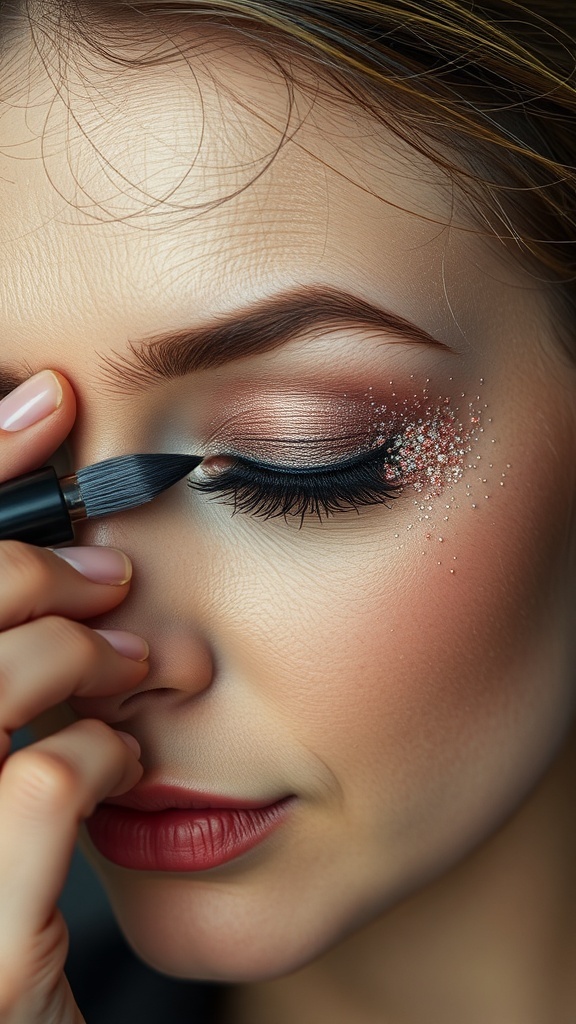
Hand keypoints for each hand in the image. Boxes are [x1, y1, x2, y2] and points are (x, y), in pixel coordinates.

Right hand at [0, 371, 148, 1023]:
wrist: (10, 1018)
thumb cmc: (5, 867)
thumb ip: (4, 646)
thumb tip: (59, 505)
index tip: (47, 403)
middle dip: (42, 571)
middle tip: (112, 586)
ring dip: (85, 660)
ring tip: (134, 677)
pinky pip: (43, 779)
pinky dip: (101, 756)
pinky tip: (121, 768)